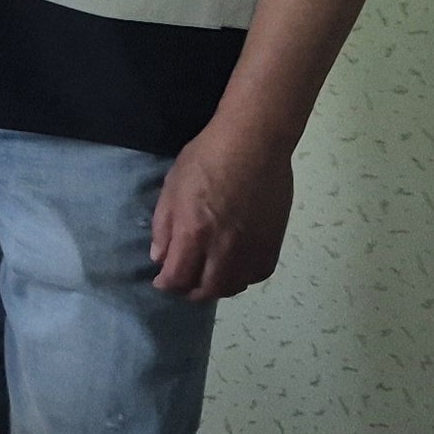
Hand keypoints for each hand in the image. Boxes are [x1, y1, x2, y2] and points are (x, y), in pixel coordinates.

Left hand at [149, 122, 293, 298]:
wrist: (254, 142)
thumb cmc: (207, 157)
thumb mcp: (172, 187)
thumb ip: (164, 226)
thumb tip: (161, 258)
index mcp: (194, 234)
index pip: (177, 278)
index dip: (166, 284)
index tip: (162, 280)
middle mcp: (224, 249)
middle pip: (206, 290)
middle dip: (189, 291)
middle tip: (184, 283)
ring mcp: (252, 248)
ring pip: (234, 286)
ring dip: (217, 287)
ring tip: (208, 277)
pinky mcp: (273, 242)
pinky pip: (258, 274)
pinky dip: (244, 277)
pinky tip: (236, 267)